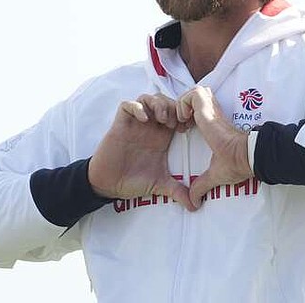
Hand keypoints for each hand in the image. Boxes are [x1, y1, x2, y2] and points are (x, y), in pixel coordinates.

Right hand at [88, 94, 195, 211]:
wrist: (109, 184)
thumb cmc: (133, 181)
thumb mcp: (160, 185)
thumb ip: (178, 191)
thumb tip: (195, 207)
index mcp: (162, 136)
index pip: (176, 113)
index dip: (185, 115)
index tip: (188, 127)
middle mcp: (149, 126)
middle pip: (164, 100)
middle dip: (172, 106)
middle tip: (175, 122)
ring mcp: (135, 123)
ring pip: (147, 98)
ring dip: (157, 104)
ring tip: (161, 119)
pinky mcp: (120, 124)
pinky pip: (127, 105)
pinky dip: (137, 107)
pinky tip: (143, 119)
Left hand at [178, 86, 253, 208]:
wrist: (244, 157)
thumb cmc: (235, 163)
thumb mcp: (214, 174)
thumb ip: (201, 185)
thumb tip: (194, 202)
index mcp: (212, 124)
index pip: (197, 108)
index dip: (186, 115)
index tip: (182, 131)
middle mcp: (212, 113)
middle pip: (194, 96)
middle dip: (182, 107)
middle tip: (179, 124)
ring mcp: (211, 108)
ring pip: (193, 92)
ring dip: (182, 104)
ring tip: (181, 121)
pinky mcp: (209, 108)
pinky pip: (192, 94)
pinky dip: (184, 103)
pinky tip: (184, 120)